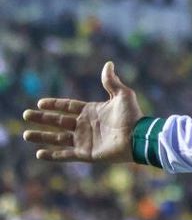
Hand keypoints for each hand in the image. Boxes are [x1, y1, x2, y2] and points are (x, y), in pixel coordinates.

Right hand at [22, 61, 142, 162]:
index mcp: (92, 111)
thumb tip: (108, 64)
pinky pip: (65, 155)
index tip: (39, 103)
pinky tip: (39, 154)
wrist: (137, 137)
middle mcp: (85, 125)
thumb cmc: (132, 116)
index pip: (68, 107)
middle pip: (58, 121)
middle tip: (25, 115)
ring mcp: (84, 140)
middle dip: (42, 118)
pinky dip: (52, 155)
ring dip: (42, 136)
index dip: (54, 105)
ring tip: (26, 134)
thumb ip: (111, 81)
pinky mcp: (86, 153)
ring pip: (57, 138)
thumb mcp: (122, 94)